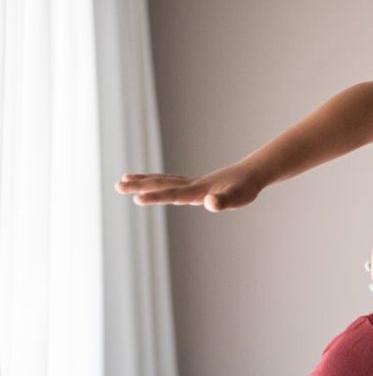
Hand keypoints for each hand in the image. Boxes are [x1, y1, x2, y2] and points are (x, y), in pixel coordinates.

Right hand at [114, 161, 262, 211]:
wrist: (252, 173)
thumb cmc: (246, 188)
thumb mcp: (238, 198)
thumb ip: (223, 201)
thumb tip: (210, 203)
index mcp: (198, 190)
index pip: (173, 194)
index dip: (155, 197)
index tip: (136, 198)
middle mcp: (191, 186)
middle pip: (161, 184)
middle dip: (139, 186)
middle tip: (117, 185)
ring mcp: (192, 184)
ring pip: (163, 181)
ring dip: (143, 181)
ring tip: (122, 180)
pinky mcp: (195, 185)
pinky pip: (170, 183)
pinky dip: (157, 182)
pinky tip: (150, 185)